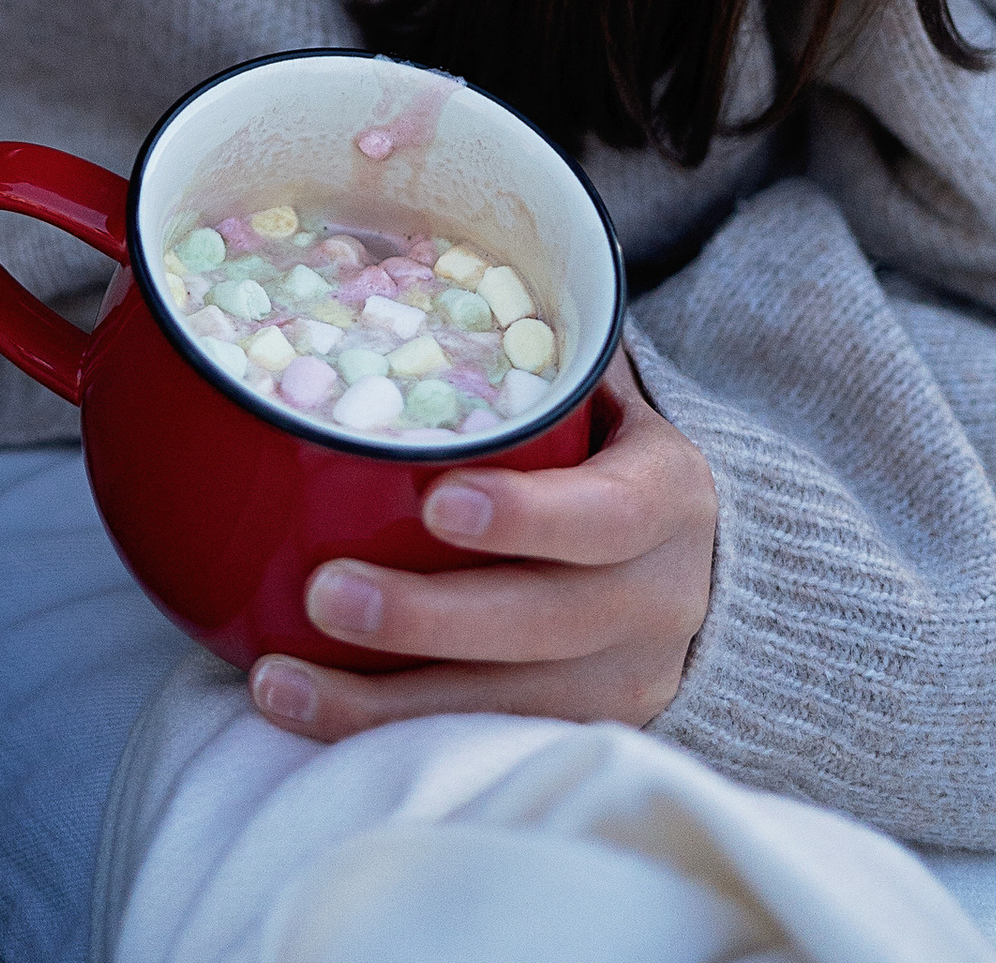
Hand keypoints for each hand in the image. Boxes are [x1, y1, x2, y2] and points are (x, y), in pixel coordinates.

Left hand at [251, 352, 716, 739]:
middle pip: (542, 626)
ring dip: (382, 704)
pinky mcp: (579, 735)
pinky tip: (302, 716)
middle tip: (322, 593)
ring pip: (502, 709)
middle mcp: (654, 604)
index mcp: (665, 501)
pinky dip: (390, 737)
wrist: (720, 578)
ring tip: (276, 681)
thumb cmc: (620, 460)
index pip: (606, 516)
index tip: (438, 500)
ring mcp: (623, 685)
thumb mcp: (612, 398)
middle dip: (426, 620)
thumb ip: (539, 345)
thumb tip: (419, 250)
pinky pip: (481, 745)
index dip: (527, 515)